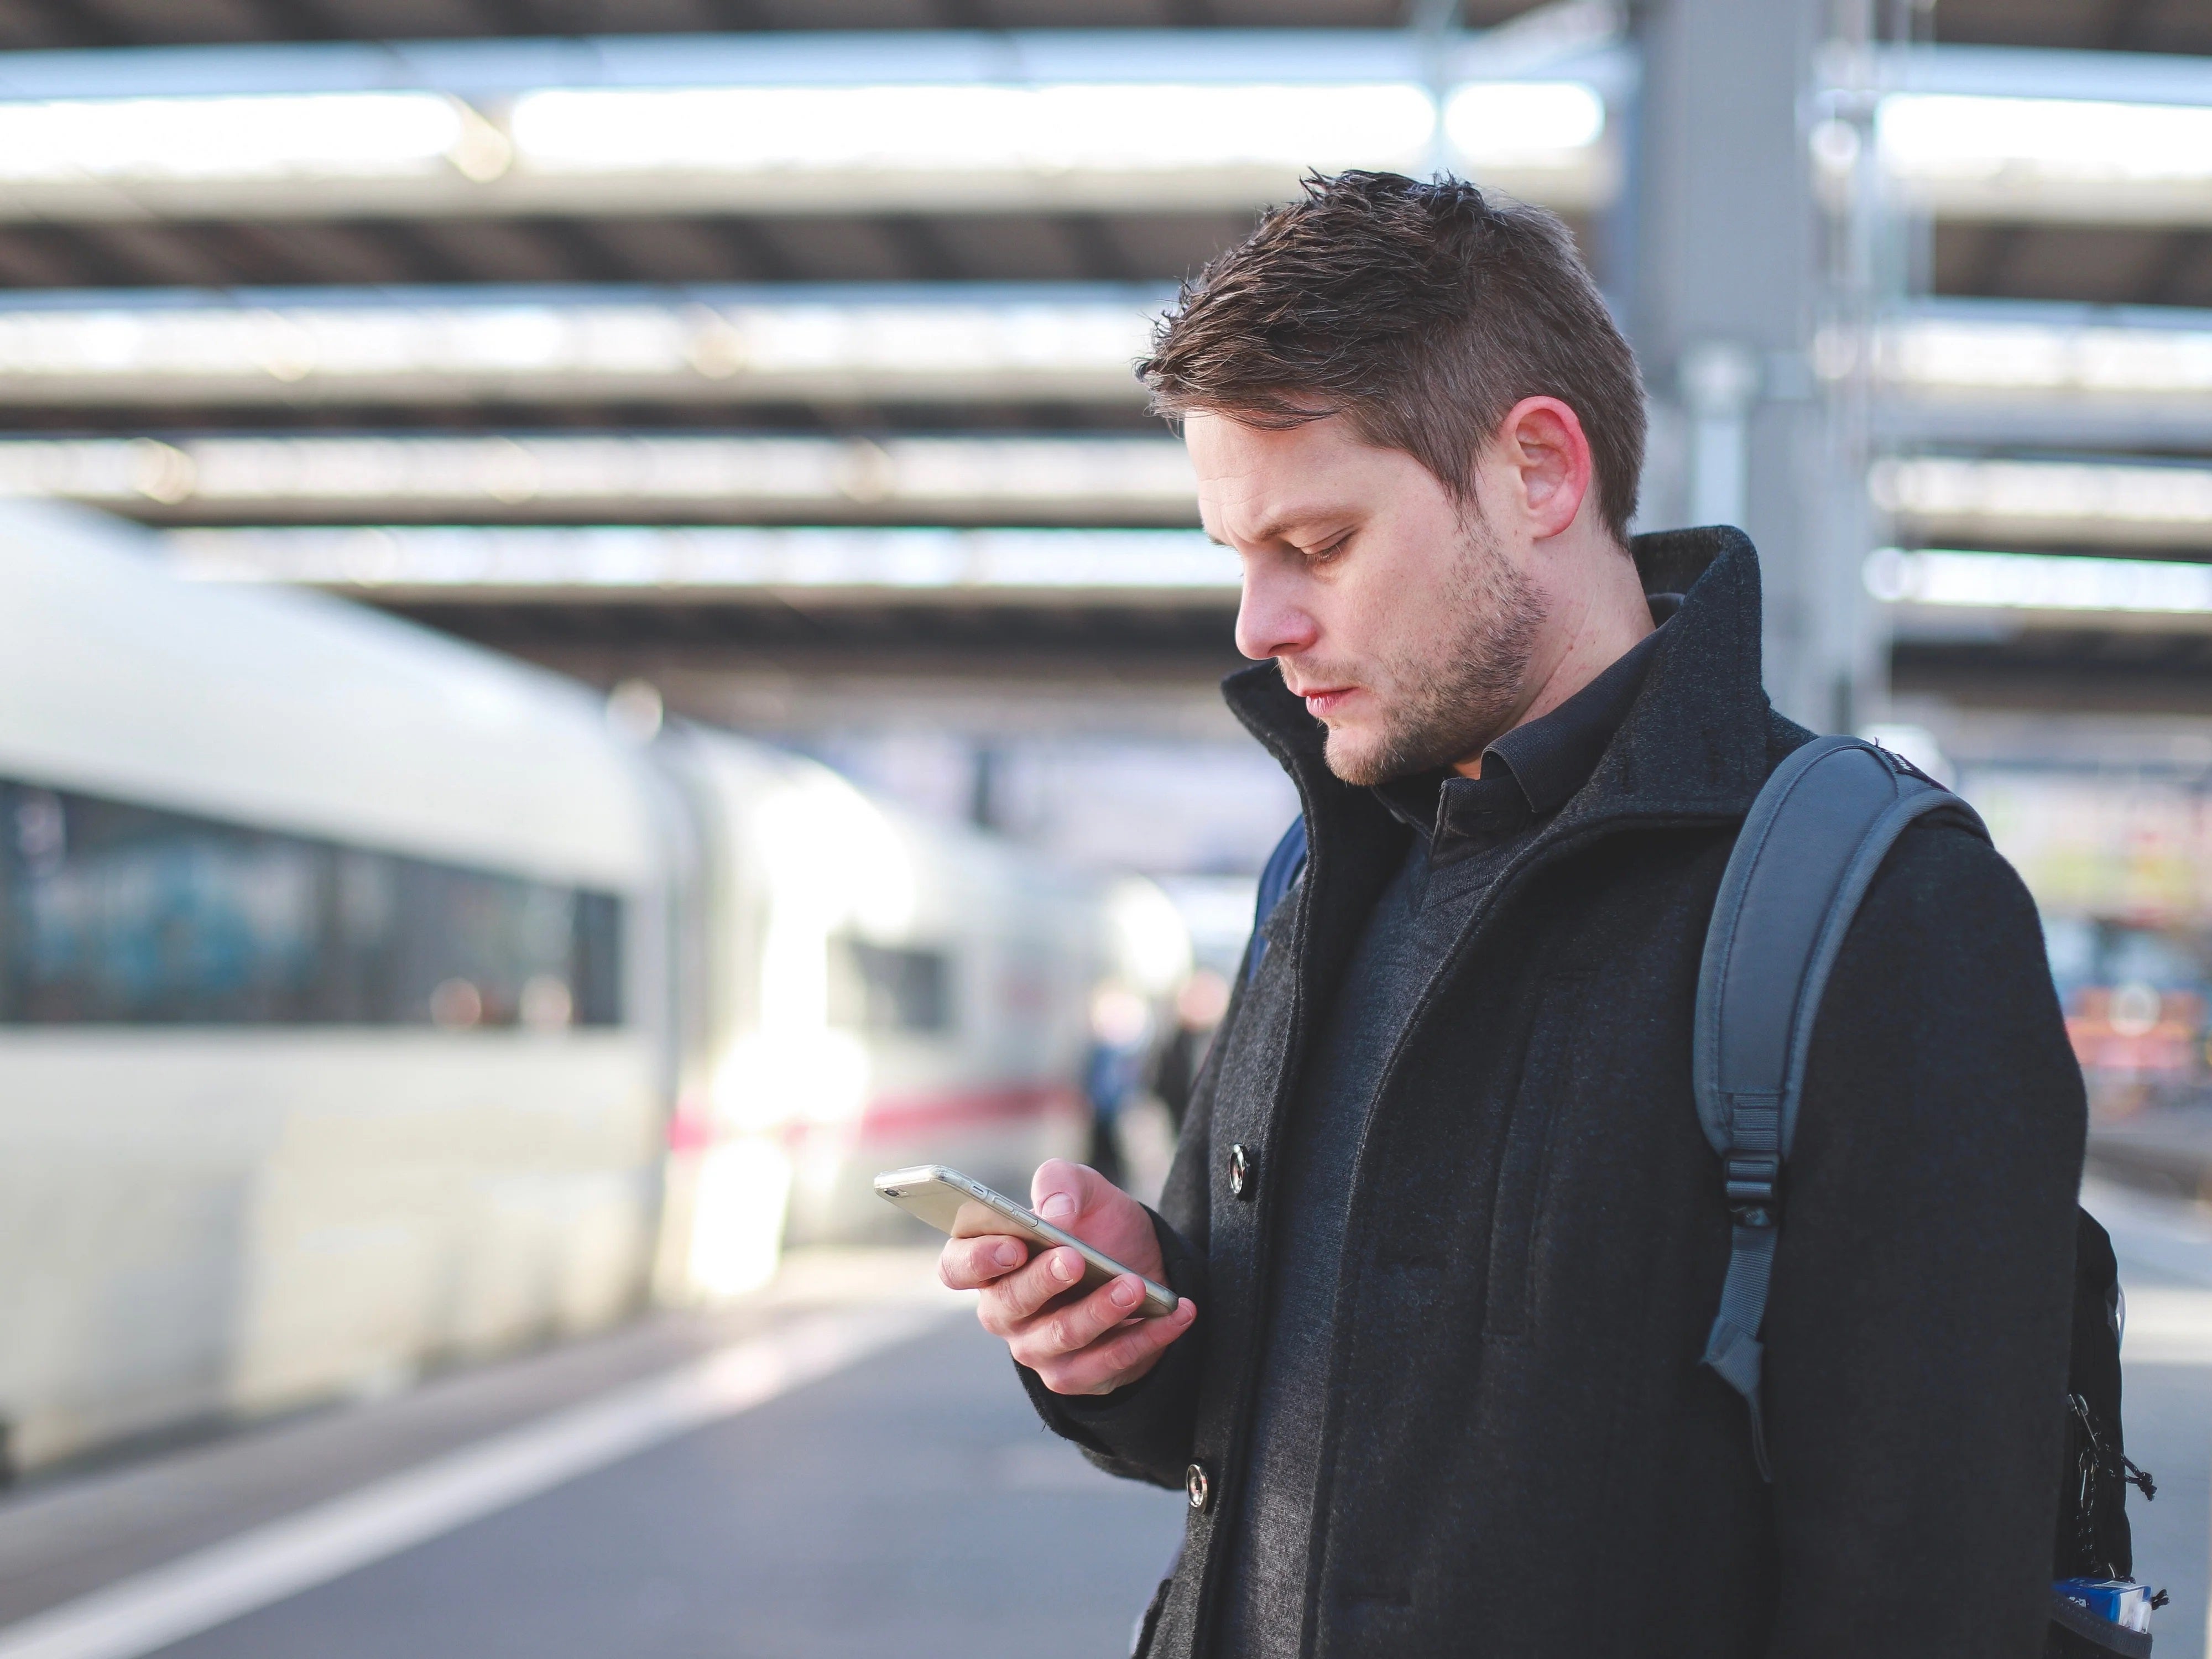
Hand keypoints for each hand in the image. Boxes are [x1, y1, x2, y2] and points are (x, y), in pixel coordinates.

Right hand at [939, 1159, 1197, 1395]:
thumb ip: (1061, 1183)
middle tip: (1076, 1258)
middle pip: (1008, 1306)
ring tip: (1135, 1285)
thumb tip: (1054, 1214)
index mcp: (991, 1262)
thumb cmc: (1096, 1225)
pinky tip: (1174, 1313)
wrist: (1144, 1264)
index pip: (957, 1267)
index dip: (977, 1260)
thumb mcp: (1085, 1189)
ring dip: (1099, 1312)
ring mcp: (1037, 1348)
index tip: (1013, 1245)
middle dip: (1042, 1282)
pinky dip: (1145, 1338)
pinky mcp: (1078, 1376)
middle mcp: (1005, 1311)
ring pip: (1060, 1339)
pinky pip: (1107, 1365)